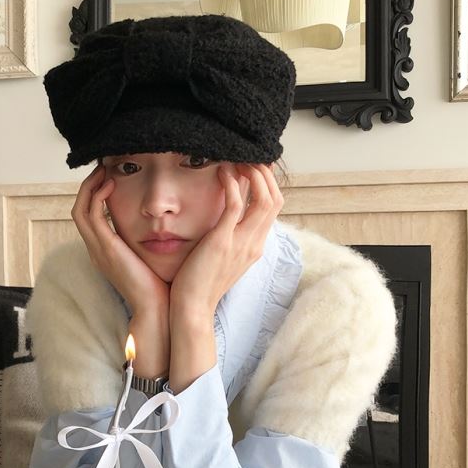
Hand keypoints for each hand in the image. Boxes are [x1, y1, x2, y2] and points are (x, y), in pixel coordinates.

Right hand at [71, 165, 170, 377]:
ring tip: (105, 170)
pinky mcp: (105, 247)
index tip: (111, 176)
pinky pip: (92, 214)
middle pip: (79, 208)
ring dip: (90, 185)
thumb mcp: (150, 258)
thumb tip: (162, 224)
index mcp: (105, 251)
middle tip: (104, 166)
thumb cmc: (160, 286)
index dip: (96, 193)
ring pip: (80, 208)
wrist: (157, 308)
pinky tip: (112, 184)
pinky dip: (97, 195)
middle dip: (89, 184)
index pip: (90, 215)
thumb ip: (148, 240)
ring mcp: (98, 249)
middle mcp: (96, 249)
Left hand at [170, 164, 283, 328]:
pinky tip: (222, 172)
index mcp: (255, 246)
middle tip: (247, 158)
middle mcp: (254, 243)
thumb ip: (231, 236)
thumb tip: (227, 216)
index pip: (274, 207)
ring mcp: (241, 242)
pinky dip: (232, 183)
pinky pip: (236, 203)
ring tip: (237, 160)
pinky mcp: (223, 241)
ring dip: (253, 173)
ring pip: (263, 198)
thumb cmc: (201, 283)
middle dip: (264, 173)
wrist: (192, 309)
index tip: (253, 167)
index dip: (267, 182)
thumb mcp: (224, 257)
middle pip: (275, 199)